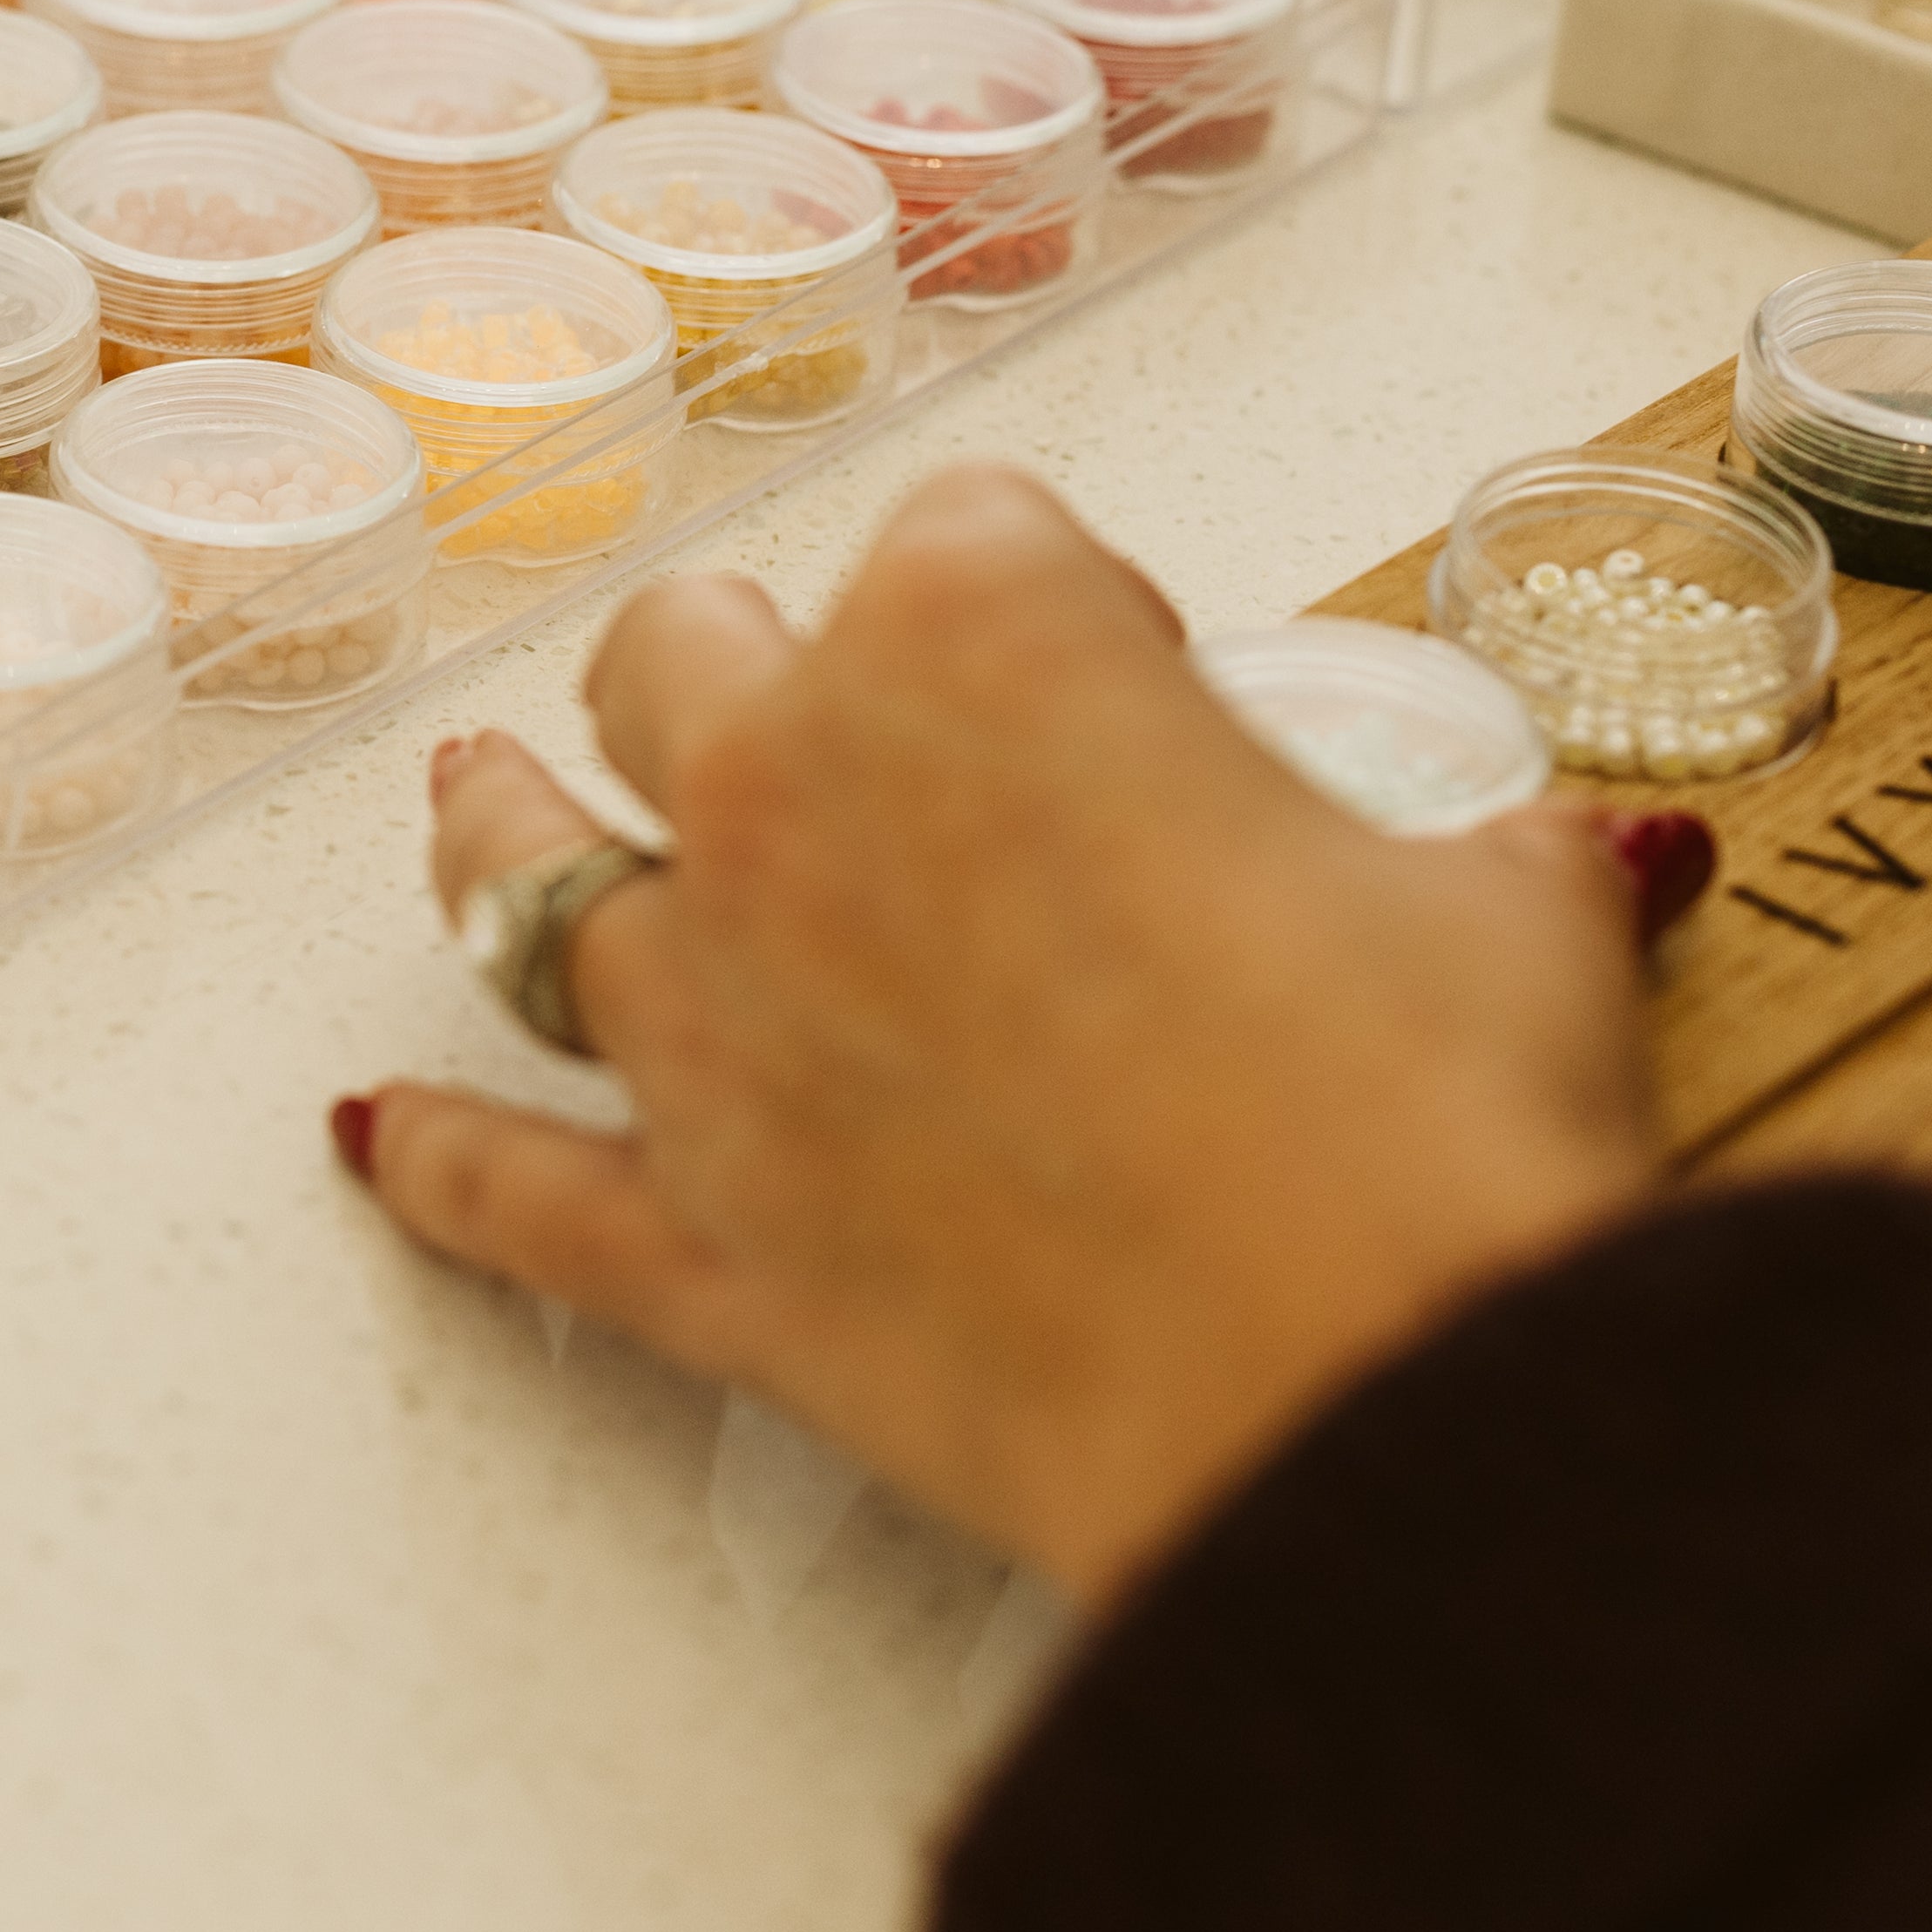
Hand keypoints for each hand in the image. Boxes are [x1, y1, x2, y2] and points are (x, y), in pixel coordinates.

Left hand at [342, 469, 1670, 1604]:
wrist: (1368, 1396)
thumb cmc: (1431, 1127)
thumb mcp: (1504, 922)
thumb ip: (1482, 860)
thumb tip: (1558, 870)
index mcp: (982, 639)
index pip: (976, 535)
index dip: (1066, 610)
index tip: (1137, 689)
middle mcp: (791, 789)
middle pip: (690, 660)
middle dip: (742, 673)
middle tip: (805, 719)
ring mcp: (709, 1019)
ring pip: (527, 874)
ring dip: (505, 833)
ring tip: (481, 799)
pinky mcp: (691, 1235)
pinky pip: (508, 1183)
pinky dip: (438, 1162)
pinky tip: (373, 1138)